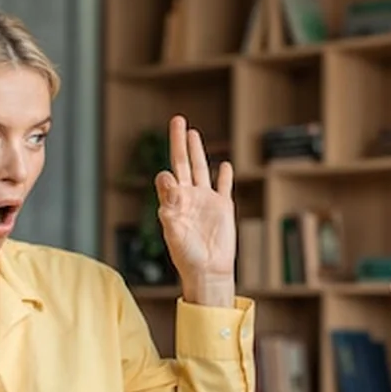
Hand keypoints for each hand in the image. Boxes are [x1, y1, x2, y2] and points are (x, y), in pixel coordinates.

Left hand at [154, 115, 235, 306]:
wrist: (208, 271)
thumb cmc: (187, 256)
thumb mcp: (174, 230)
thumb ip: (169, 205)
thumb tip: (165, 177)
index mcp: (173, 202)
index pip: (167, 178)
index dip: (167, 176)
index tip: (170, 180)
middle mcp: (188, 197)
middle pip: (184, 163)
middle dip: (179, 142)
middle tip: (177, 120)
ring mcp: (206, 200)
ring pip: (202, 169)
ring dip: (198, 150)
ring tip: (192, 133)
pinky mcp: (223, 207)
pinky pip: (224, 187)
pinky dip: (225, 176)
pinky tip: (225, 165)